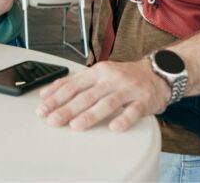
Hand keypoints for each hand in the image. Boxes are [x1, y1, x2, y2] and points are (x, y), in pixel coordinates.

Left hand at [35, 60, 170, 131]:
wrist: (157, 73)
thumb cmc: (123, 76)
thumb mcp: (99, 73)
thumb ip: (75, 83)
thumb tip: (47, 93)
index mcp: (97, 72)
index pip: (72, 84)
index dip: (55, 96)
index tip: (42, 108)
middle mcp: (111, 78)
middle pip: (86, 95)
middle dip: (67, 108)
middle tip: (53, 120)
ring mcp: (128, 89)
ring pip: (107, 102)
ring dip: (90, 115)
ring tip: (76, 125)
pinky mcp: (143, 100)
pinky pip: (133, 111)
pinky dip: (123, 119)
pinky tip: (114, 128)